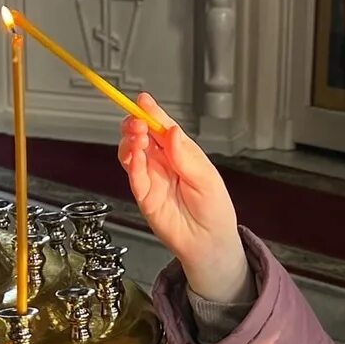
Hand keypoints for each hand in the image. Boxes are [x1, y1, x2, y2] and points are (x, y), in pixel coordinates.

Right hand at [118, 103, 246, 303]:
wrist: (209, 243)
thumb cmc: (213, 210)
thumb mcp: (207, 179)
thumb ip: (186, 157)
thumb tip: (173, 132)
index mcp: (181, 152)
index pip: (162, 127)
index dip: (151, 113)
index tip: (143, 101)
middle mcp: (163, 162)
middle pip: (141, 136)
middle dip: (135, 125)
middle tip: (137, 122)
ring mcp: (151, 178)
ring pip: (132, 153)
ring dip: (130, 142)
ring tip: (136, 137)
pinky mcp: (144, 196)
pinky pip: (134, 177)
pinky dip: (132, 164)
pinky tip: (135, 156)